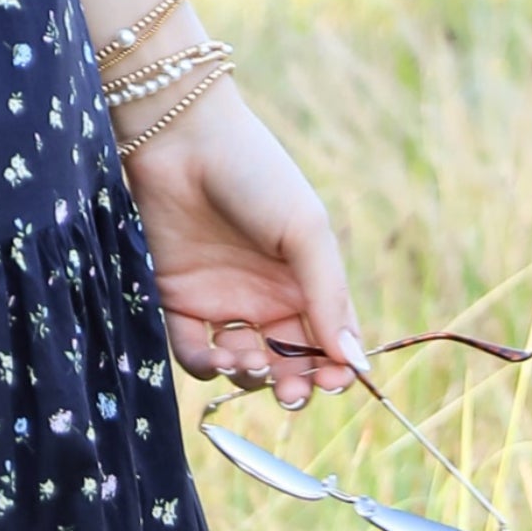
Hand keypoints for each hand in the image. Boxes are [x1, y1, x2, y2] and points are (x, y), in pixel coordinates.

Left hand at [116, 80, 362, 404]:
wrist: (183, 141)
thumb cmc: (257, 175)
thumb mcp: (305, 232)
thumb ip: (328, 297)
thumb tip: (355, 363)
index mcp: (306, 281)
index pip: (328, 342)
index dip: (333, 370)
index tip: (332, 381)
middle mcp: (266, 297)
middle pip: (287, 363)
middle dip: (293, 384)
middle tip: (291, 389)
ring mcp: (222, 301)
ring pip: (242, 365)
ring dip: (249, 375)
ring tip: (245, 356)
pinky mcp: (176, 300)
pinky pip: (193, 352)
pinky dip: (205, 366)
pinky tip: (216, 356)